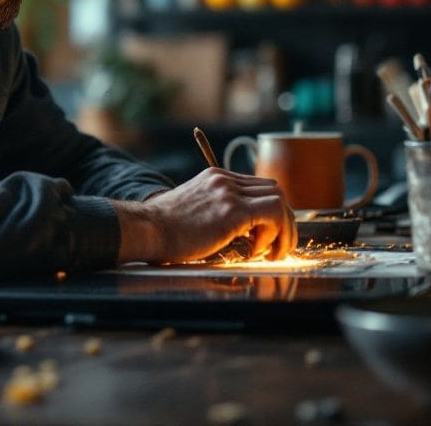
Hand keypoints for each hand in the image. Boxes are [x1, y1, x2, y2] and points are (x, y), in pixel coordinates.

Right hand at [115, 167, 296, 263]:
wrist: (146, 229)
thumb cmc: (162, 229)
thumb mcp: (192, 210)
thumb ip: (214, 212)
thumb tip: (237, 231)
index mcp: (216, 178)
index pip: (259, 187)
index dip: (269, 213)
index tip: (266, 236)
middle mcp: (225, 180)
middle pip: (274, 191)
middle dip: (284, 221)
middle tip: (276, 247)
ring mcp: (229, 193)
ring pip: (279, 201)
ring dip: (283, 230)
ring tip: (271, 252)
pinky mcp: (232, 211)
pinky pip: (273, 215)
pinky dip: (273, 235)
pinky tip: (255, 250)